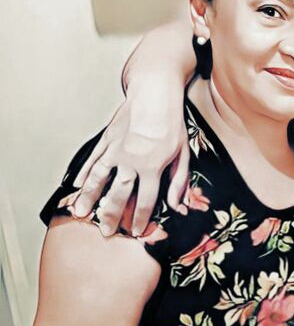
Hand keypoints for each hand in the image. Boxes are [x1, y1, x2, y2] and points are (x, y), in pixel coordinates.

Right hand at [71, 87, 189, 236]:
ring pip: (98, 179)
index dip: (139, 219)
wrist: (155, 93)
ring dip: (89, 198)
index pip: (145, 201)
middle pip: (118, 195)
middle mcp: (131, 161)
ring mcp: (115, 150)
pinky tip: (78, 186)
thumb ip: (179, 182)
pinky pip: (93, 160)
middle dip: (111, 216)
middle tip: (105, 232)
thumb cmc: (171, 124)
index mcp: (152, 167)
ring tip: (80, 213)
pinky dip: (84, 173)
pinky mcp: (107, 139)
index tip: (134, 232)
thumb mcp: (183, 154)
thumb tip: (177, 207)